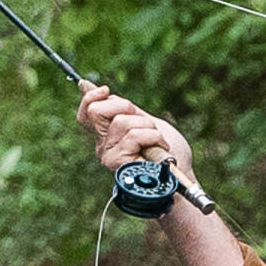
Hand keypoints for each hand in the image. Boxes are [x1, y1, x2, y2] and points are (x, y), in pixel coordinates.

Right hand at [75, 82, 197, 181]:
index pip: (86, 114)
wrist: (180, 176)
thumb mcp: (144, 122)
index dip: (90, 98)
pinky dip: (153, 137)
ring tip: (157, 141)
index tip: (106, 90)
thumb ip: (124, 110)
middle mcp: (102, 146)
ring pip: (122, 122)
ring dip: (148, 127)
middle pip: (97, 111)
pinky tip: (160, 148)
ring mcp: (109, 156)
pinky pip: (133, 136)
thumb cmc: (165, 151)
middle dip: (125, 107)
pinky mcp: (118, 164)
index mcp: (106, 136)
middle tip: (145, 122)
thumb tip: (96, 89)